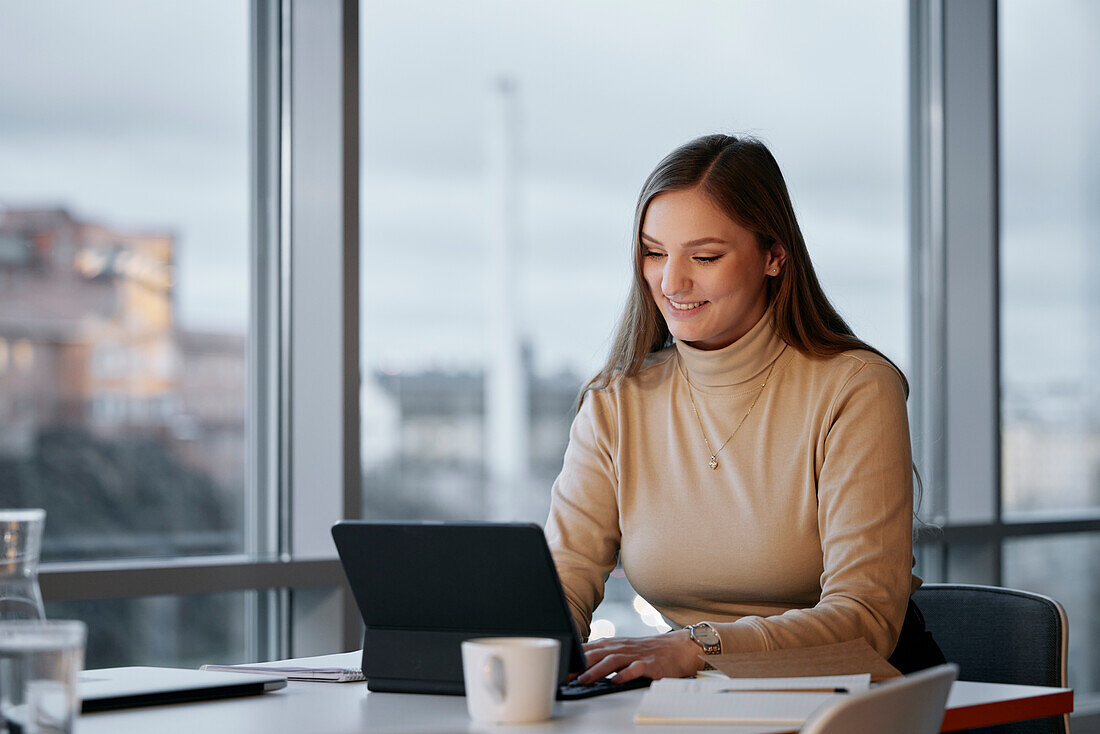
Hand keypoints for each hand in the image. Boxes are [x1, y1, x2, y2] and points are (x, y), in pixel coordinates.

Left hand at [578, 629, 705, 683]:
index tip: (560, 666)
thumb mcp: (623, 649)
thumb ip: (603, 655)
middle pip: (597, 654)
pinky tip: (615, 681)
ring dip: (596, 670)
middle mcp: (622, 648)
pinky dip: (624, 675)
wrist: (678, 648)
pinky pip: (635, 669)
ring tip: (584, 680)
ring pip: (612, 661)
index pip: (589, 649)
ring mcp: (635, 655)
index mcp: (614, 645)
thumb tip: (579, 665)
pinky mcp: (649, 664)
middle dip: (579, 664)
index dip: (573, 657)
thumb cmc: (648, 651)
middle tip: (566, 675)